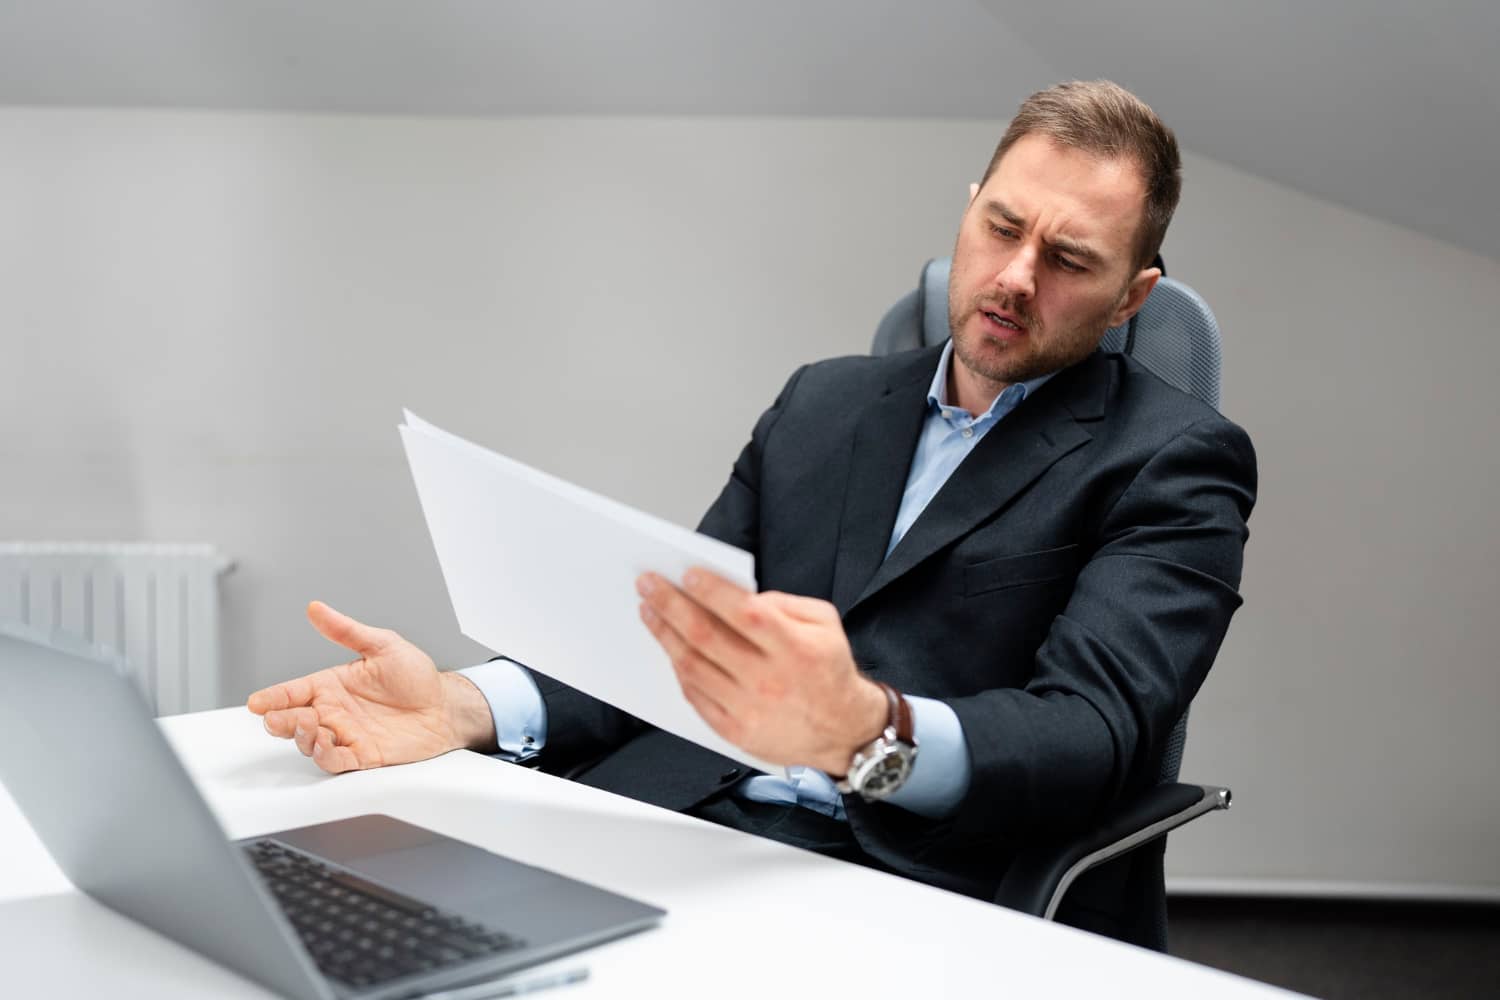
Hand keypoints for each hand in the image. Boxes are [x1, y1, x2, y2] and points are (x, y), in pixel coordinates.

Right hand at [246, 601, 495, 773]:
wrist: (446, 706)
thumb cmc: (417, 676)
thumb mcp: (383, 645)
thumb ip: (347, 630)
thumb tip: (317, 608)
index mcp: (332, 685)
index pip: (294, 691)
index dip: (273, 697)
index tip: (256, 702)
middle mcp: (334, 712)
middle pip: (295, 720)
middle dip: (281, 721)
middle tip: (275, 719)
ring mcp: (347, 735)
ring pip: (310, 743)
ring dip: (302, 738)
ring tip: (308, 727)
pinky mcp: (364, 756)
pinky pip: (337, 761)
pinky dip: (326, 757)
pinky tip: (324, 746)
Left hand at [636, 569, 887, 773]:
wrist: (843, 731)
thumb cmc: (829, 670)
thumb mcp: (824, 623)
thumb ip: (784, 603)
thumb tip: (737, 595)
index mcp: (794, 648)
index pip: (744, 613)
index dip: (711, 591)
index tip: (687, 573)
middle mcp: (769, 679)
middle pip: (706, 637)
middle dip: (671, 605)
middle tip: (648, 585)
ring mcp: (749, 709)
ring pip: (692, 666)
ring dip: (665, 635)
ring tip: (649, 612)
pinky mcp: (736, 732)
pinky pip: (695, 696)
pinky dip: (678, 669)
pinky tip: (669, 648)